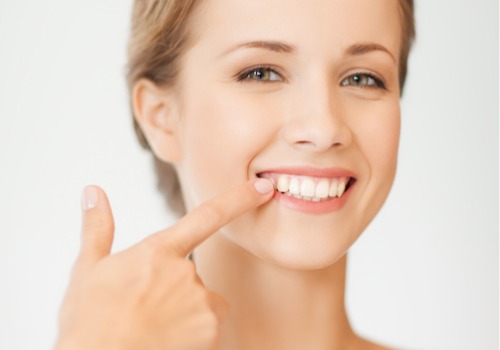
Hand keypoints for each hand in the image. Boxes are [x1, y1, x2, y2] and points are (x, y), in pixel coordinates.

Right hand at [55, 179, 273, 349]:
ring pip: (203, 301)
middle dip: (175, 287)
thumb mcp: (87, 268)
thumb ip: (97, 226)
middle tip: (145, 306)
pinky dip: (194, 334)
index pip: (208, 215)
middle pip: (193, 274)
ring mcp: (200, 301)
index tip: (263, 187)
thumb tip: (93, 191)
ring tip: (154, 325)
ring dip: (187, 310)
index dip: (240, 199)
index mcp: (159, 251)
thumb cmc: (89, 319)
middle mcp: (185, 272)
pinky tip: (167, 340)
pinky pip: (209, 326)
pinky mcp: (209, 331)